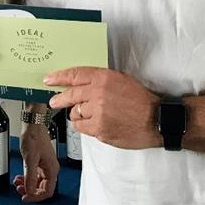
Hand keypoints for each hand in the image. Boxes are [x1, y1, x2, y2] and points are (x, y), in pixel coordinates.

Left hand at [13, 124, 59, 201]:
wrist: (33, 125)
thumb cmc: (34, 137)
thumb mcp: (30, 159)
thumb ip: (30, 177)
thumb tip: (29, 191)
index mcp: (52, 169)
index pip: (47, 192)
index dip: (36, 197)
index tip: (25, 197)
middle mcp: (50, 169)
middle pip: (42, 188)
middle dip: (29, 191)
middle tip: (19, 189)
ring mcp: (45, 166)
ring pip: (37, 182)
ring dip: (27, 185)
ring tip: (17, 183)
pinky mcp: (40, 162)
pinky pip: (34, 175)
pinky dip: (26, 178)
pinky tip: (20, 177)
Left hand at [45, 67, 160, 149]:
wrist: (155, 120)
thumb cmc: (141, 100)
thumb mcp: (121, 80)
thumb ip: (101, 80)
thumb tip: (81, 84)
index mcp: (104, 78)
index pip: (75, 75)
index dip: (59, 77)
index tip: (49, 79)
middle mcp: (98, 94)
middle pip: (70, 95)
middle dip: (59, 99)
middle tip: (54, 101)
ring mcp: (97, 112)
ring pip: (75, 114)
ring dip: (79, 115)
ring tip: (91, 115)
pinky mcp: (99, 129)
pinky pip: (81, 127)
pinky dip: (85, 126)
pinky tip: (94, 124)